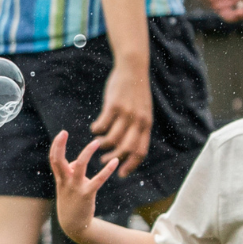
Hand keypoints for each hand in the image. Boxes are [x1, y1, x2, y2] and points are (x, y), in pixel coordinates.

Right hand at [47, 129, 120, 242]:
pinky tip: (114, 162)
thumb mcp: (68, 186)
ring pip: (79, 166)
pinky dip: (106, 170)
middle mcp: (65, 182)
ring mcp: (75, 188)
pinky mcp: (87, 194)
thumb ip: (71, 172)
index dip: (56, 146)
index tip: (62, 133)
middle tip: (63, 132)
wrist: (74, 225)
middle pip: (58, 161)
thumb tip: (75, 162)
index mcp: (61, 179)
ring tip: (96, 142)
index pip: (54, 159)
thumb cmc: (71, 201)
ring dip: (87, 153)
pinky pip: (97, 180)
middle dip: (59, 146)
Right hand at [91, 59, 154, 174]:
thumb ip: (138, 126)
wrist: (133, 69)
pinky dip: (97, 130)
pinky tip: (95, 127)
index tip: (121, 174)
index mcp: (146, 123)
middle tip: (103, 160)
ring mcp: (127, 113)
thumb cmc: (136, 93)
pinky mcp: (114, 106)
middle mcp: (139, 120)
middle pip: (126, 149)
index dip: (131, 165)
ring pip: (112, 138)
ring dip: (103, 145)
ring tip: (97, 143)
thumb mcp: (143, 110)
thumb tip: (128, 146)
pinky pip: (102, 125)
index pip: (141, 150)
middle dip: (113, 158)